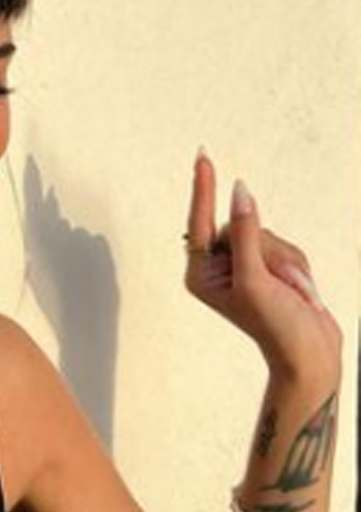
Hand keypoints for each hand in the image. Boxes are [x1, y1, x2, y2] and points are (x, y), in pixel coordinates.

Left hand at [184, 150, 341, 383]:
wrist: (311, 355)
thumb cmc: (276, 325)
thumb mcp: (256, 278)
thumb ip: (247, 233)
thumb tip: (239, 191)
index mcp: (200, 274)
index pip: (200, 222)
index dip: (204, 188)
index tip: (202, 155)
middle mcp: (217, 268)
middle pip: (243, 227)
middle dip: (270, 251)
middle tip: (280, 286)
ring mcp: (243, 267)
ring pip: (269, 235)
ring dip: (288, 261)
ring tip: (291, 292)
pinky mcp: (267, 268)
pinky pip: (286, 246)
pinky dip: (298, 265)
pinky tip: (299, 290)